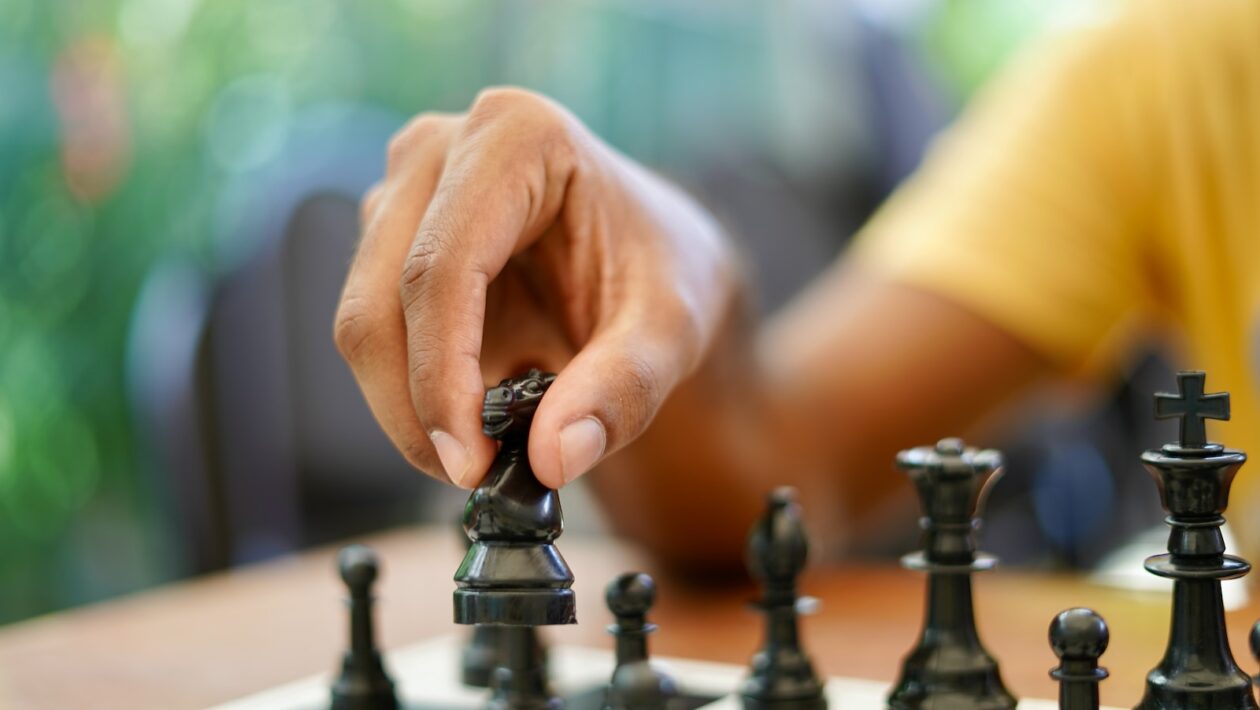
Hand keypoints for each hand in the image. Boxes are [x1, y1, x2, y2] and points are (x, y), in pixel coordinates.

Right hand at [334, 88, 736, 489]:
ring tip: (495, 444)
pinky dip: (416, 393)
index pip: (442, 270)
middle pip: (379, 302)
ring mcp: (405, 190)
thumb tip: (553, 458)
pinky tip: (480, 412)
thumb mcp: (672, 331)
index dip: (443, 379)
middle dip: (417, 409)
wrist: (652, 260)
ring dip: (413, 407)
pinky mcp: (391, 237)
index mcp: (517, 136)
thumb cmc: (664, 274)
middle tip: (475, 477)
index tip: (469, 464)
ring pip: (363, 326)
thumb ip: (624, 390)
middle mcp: (441, 148)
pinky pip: (375, 335)